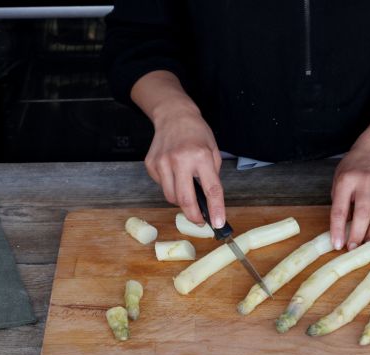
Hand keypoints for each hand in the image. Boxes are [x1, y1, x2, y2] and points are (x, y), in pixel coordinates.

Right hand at [144, 109, 225, 227]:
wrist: (173, 115)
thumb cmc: (197, 133)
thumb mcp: (213, 151)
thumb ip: (212, 175)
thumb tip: (209, 201)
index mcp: (201, 156)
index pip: (211, 189)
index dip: (215, 209)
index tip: (218, 223)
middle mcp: (180, 159)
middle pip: (185, 199)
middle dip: (194, 215)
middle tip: (200, 221)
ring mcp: (162, 162)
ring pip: (171, 196)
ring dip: (181, 201)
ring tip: (187, 189)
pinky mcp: (151, 164)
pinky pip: (162, 186)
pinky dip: (170, 186)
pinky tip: (174, 173)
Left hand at [330, 143, 369, 250]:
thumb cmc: (351, 172)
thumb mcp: (338, 184)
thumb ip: (341, 206)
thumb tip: (344, 234)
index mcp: (346, 181)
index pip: (340, 210)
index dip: (338, 230)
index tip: (337, 245)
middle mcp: (366, 182)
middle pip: (364, 214)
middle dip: (358, 235)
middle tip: (353, 247)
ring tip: (366, 242)